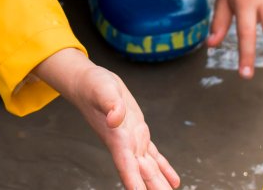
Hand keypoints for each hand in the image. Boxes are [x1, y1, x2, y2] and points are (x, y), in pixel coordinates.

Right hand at [33, 49, 179, 189]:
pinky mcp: (138, 133)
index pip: (126, 165)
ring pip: (150, 169)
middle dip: (152, 188)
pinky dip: (164, 169)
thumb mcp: (102, 89)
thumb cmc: (93, 86)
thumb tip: (115, 118)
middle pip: (142, 174)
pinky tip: (172, 180)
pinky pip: (153, 156)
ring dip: (159, 184)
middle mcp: (125, 144)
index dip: (134, 183)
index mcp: (116, 137)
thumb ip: (110, 104)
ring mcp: (132, 141)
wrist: (89, 82)